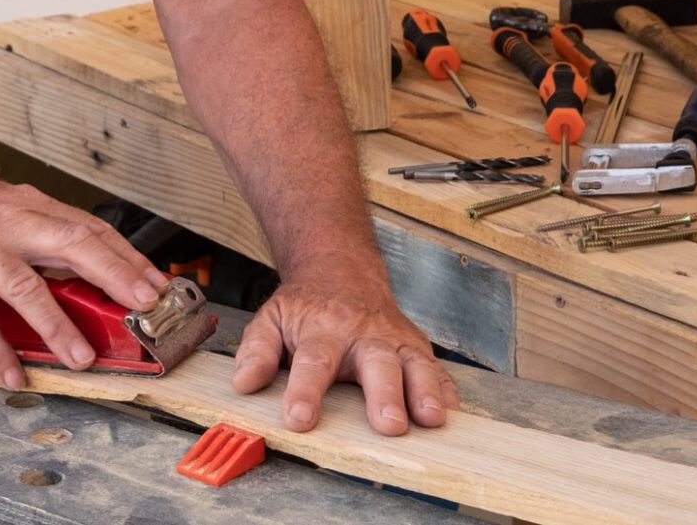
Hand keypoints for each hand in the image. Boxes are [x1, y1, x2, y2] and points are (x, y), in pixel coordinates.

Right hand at [0, 173, 169, 389]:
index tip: (156, 283)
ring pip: (26, 285)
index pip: (89, 227)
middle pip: (73, 243)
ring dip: (59, 325)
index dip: (127, 256)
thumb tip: (87, 274)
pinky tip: (11, 372)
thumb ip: (38, 237)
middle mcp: (6, 219)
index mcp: (26, 204)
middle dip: (115, 275)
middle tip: (144, 306)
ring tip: (82, 357)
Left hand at [230, 276, 458, 434]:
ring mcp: (394, 339)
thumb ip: (256, 350)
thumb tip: (244, 384)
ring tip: (431, 419)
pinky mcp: (415, 346)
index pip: (312, 362)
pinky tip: (452, 412)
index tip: (299, 418)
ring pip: (414, 363)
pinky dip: (447, 389)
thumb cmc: (307, 307)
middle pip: (376, 363)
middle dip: (384, 394)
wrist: (341, 270)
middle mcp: (363, 334)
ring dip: (425, 390)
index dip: (305, 391)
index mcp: (322, 331)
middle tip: (389, 425)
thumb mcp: (271, 318)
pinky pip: (436, 367)